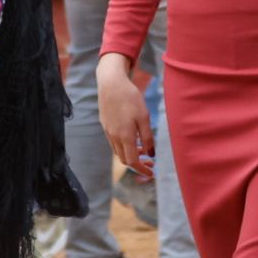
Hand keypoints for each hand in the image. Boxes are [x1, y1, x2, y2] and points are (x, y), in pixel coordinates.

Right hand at [96, 54, 153, 177]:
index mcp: (124, 136)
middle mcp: (114, 137)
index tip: (152, 174)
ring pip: (119, 151)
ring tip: (145, 150)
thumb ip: (147, 137)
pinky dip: (124, 146)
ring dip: (131, 155)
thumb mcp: (144, 117)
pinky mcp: (105, 125)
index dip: (142, 170)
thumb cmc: (130, 98)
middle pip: (125, 159)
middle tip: (151, 164)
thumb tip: (151, 154)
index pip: (133, 161)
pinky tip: (133, 139)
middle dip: (138, 164)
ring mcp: (108, 131)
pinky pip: (114, 142)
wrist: (111, 83)